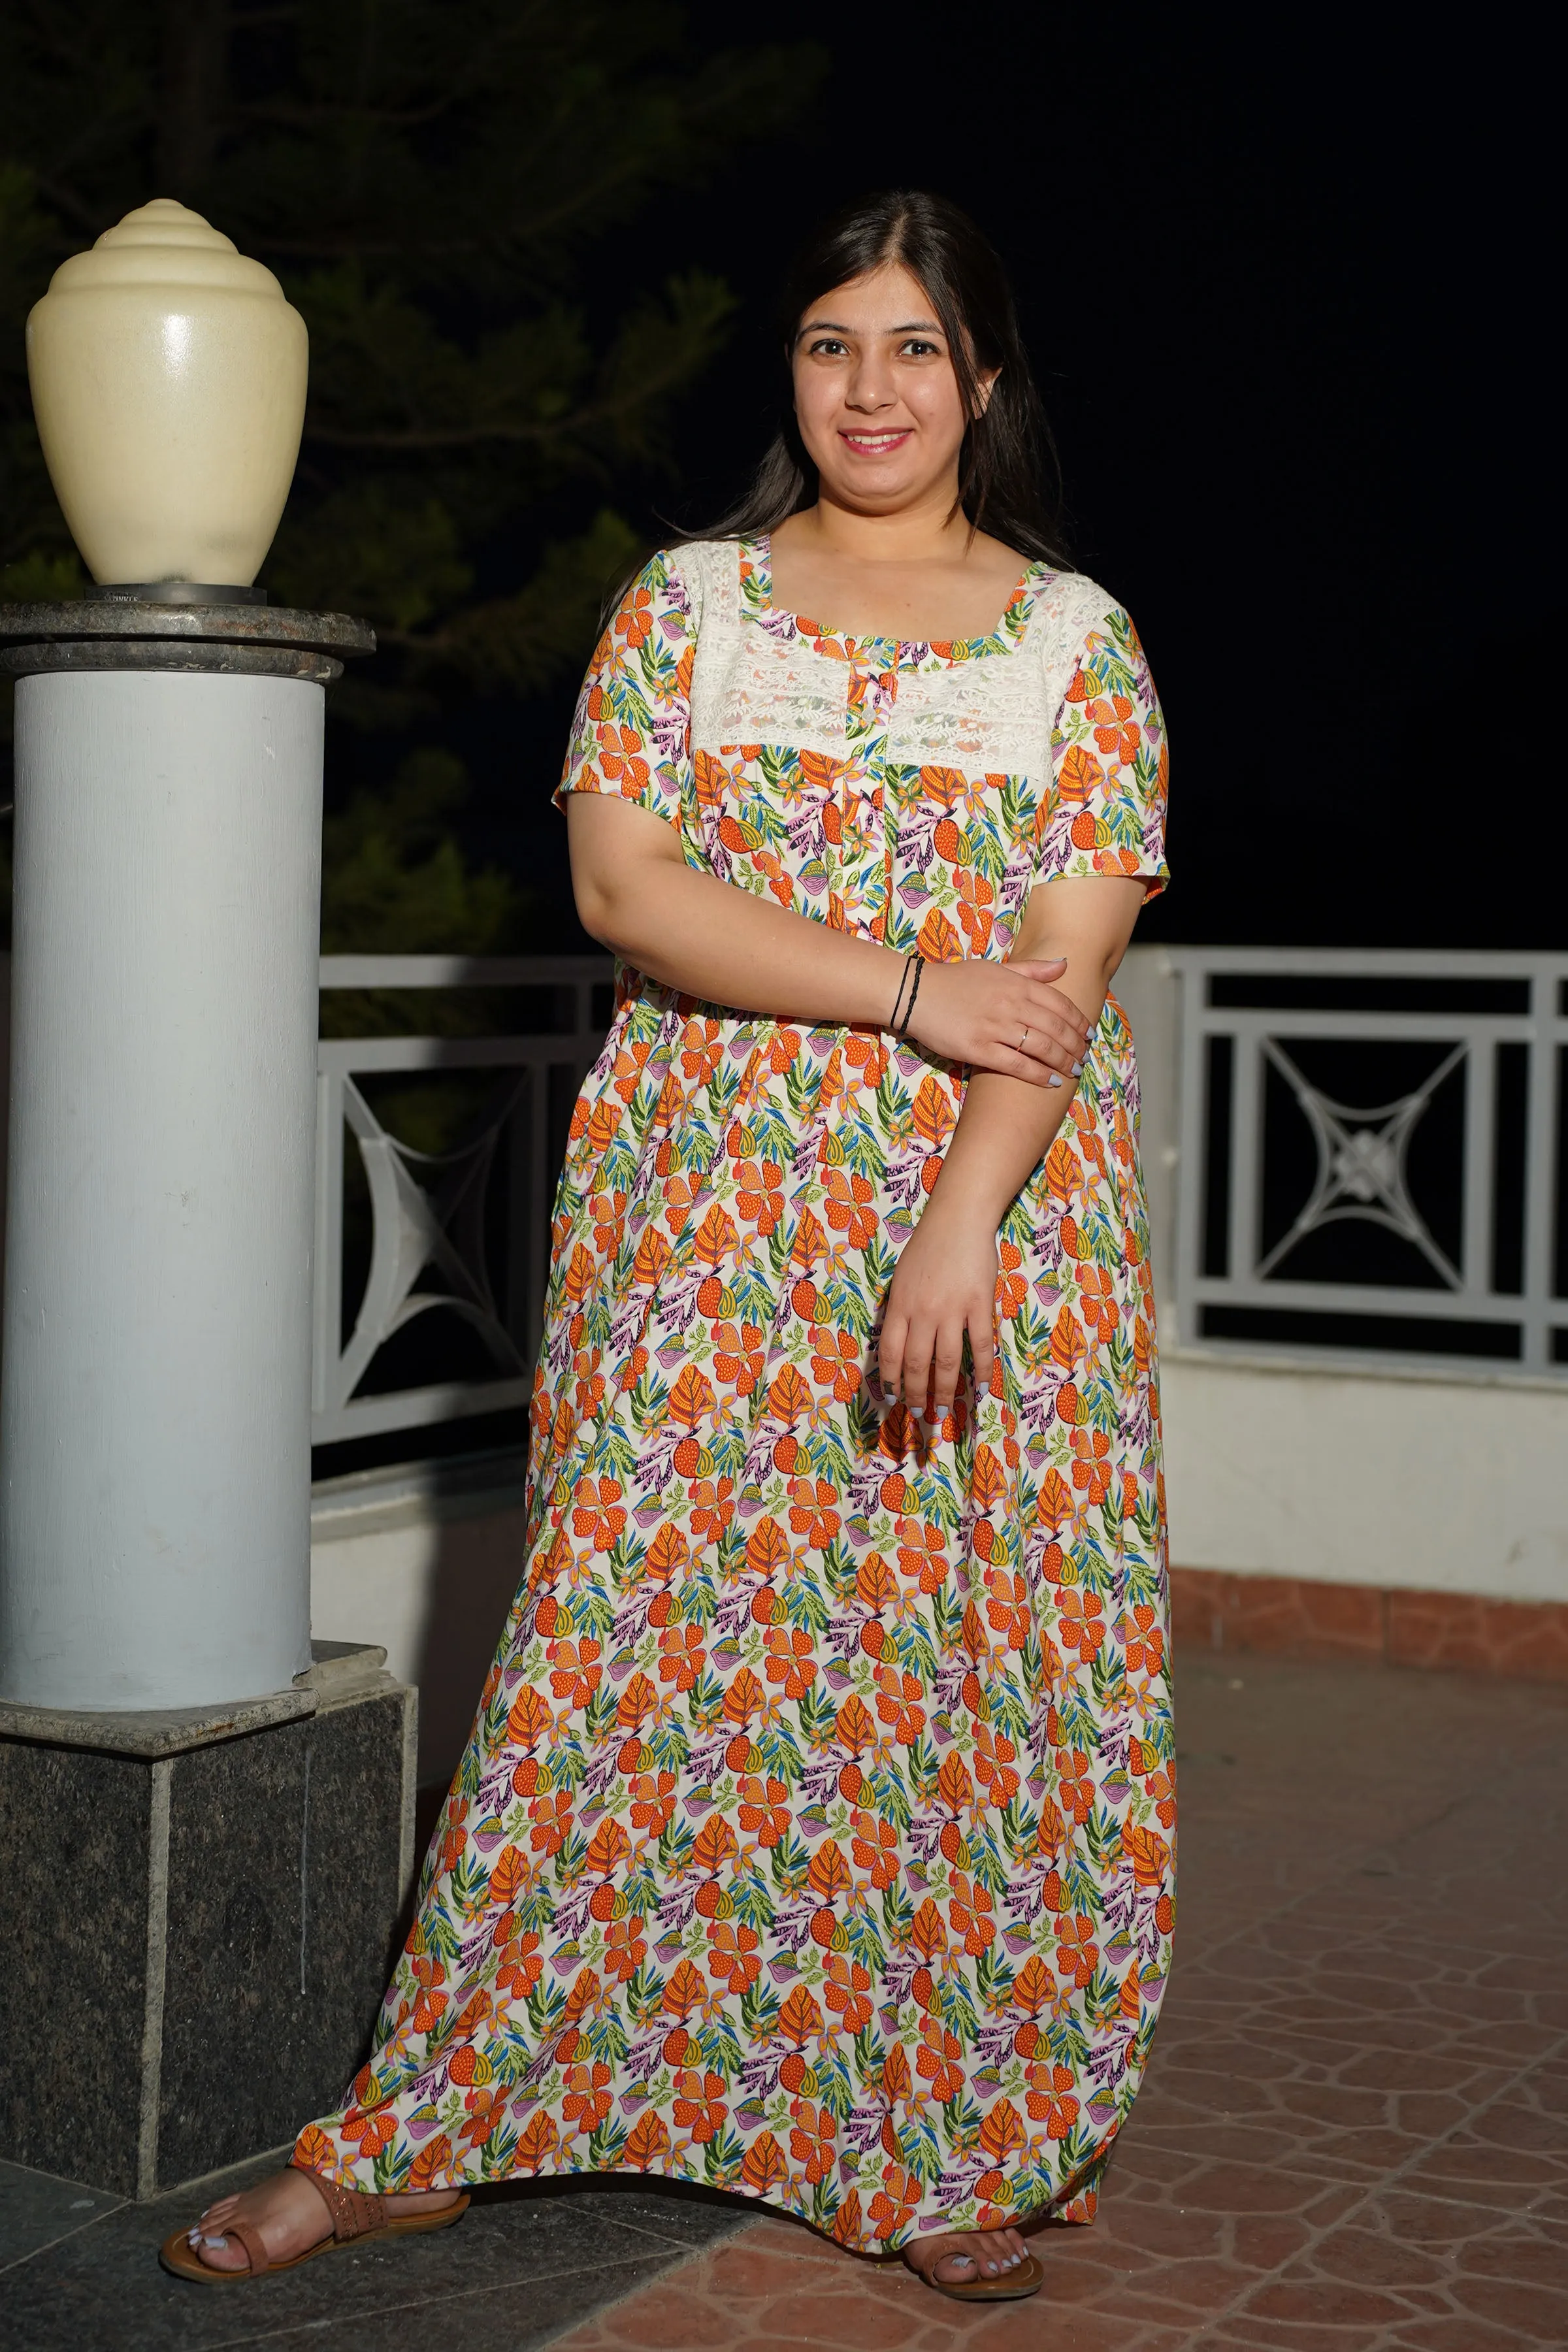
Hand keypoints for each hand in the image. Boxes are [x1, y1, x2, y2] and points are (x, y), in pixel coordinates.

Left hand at [879, 1193, 997, 1425]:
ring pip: (947, 1362)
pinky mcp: (980, 1306)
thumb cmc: (928, 1247)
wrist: (958, 1219)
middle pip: (916, 1363)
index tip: (892, 1398)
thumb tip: (895, 1343)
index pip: (889, 1352)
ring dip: (945, 1391)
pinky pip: (981, 1346)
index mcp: (899, 1305)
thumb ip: (899, 1309)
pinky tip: (982, 1389)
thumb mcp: (901, 1278)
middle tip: (919, 1414)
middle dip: (916, 1394)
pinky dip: (983, 1371)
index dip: (890, 1380)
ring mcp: (952, 1310)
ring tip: (943, 1411)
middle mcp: (923, 1312)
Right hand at [904, 955, 1089, 1083]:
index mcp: (1016, 984)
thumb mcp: (996, 968)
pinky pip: (1017, 1065)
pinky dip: (1038, 1075)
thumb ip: (1032, 969)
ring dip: (1063, 1061)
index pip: (1060, 1003)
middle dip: (1075, 1046)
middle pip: (1055, 1028)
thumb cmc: (956, 981)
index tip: (1088, 1034)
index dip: (1079, 1021)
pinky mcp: (978, 1049)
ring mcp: (994, 1027)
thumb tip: (1065, 964)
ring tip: (1073, 1070)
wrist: (915, 994)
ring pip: (1041, 1047)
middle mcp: (1010, 1004)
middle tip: (1084, 1057)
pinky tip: (1052, 1082)